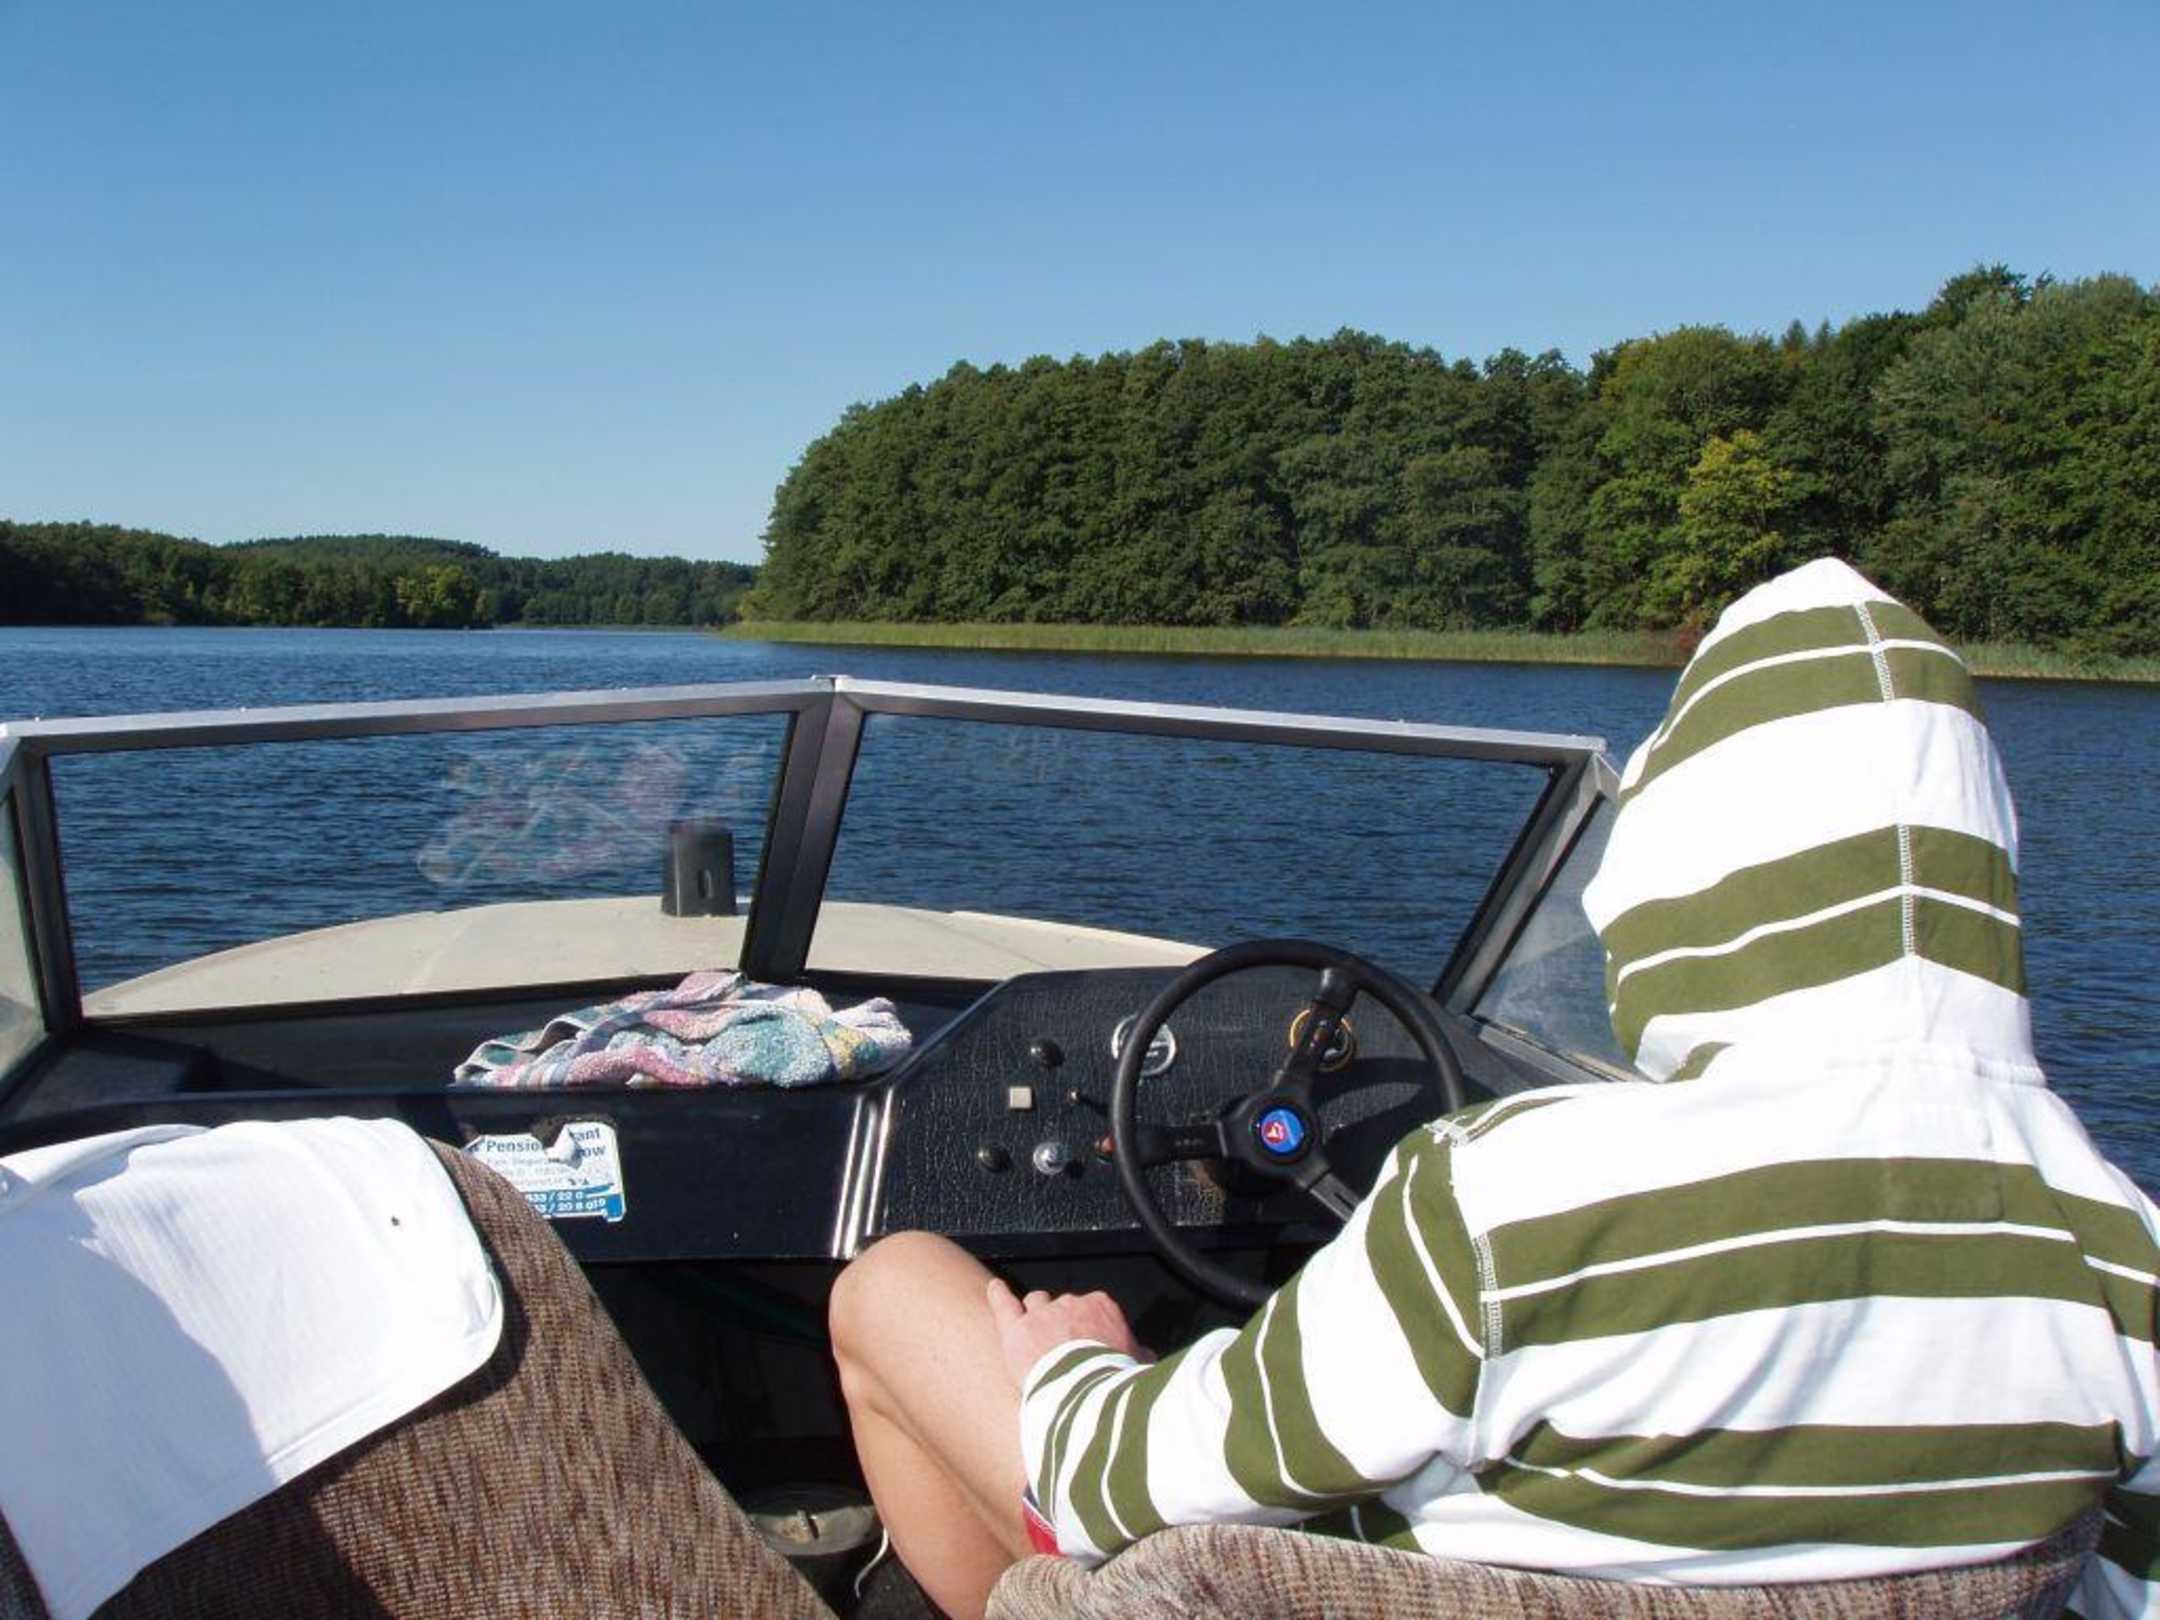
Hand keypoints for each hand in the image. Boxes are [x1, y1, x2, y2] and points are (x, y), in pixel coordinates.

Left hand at [986, 1278, 1152, 1388]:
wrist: (1087, 1393)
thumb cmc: (1115, 1380)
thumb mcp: (1138, 1366)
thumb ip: (1138, 1356)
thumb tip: (1146, 1356)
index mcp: (1102, 1307)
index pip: (1094, 1309)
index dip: (1090, 1327)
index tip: (1091, 1343)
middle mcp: (1071, 1304)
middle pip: (1063, 1307)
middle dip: (1063, 1323)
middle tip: (1064, 1348)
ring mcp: (1041, 1314)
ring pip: (1036, 1303)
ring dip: (1035, 1314)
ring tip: (1034, 1330)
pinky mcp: (1016, 1330)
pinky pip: (1003, 1303)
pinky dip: (998, 1295)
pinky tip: (995, 1289)